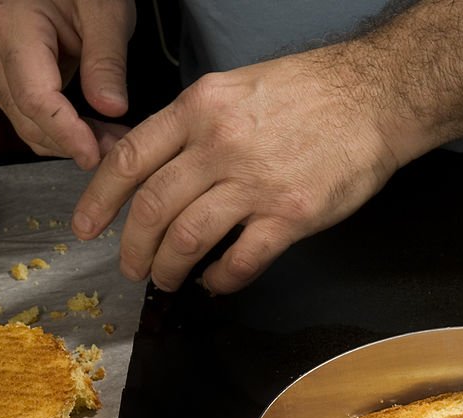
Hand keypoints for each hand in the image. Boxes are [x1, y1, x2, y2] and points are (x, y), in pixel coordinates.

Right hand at [0, 0, 135, 168]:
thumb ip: (107, 61)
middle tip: (119, 148)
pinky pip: (28, 117)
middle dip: (74, 142)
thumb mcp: (105, 12)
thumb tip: (111, 109)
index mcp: (11, 28)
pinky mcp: (3, 80)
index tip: (95, 155)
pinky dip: (60, 130)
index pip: (35, 97)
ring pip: (27, 124)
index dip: (66, 132)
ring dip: (69, 141)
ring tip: (111, 139)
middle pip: (28, 117)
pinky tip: (91, 130)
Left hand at [72, 49, 412, 292]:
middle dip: (133, 247)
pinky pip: (240, 261)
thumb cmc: (310, 92)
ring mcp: (255, 182)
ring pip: (188, 239)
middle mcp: (219, 144)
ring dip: (169, 268)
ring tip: (168, 280)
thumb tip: (157, 171)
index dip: (100, 200)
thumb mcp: (236, 89)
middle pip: (152, 208)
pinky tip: (218, 283)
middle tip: (131, 268)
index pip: (130, 159)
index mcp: (200, 108)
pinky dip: (221, 280)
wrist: (376, 97)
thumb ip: (193, 127)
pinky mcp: (289, 216)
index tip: (86, 226)